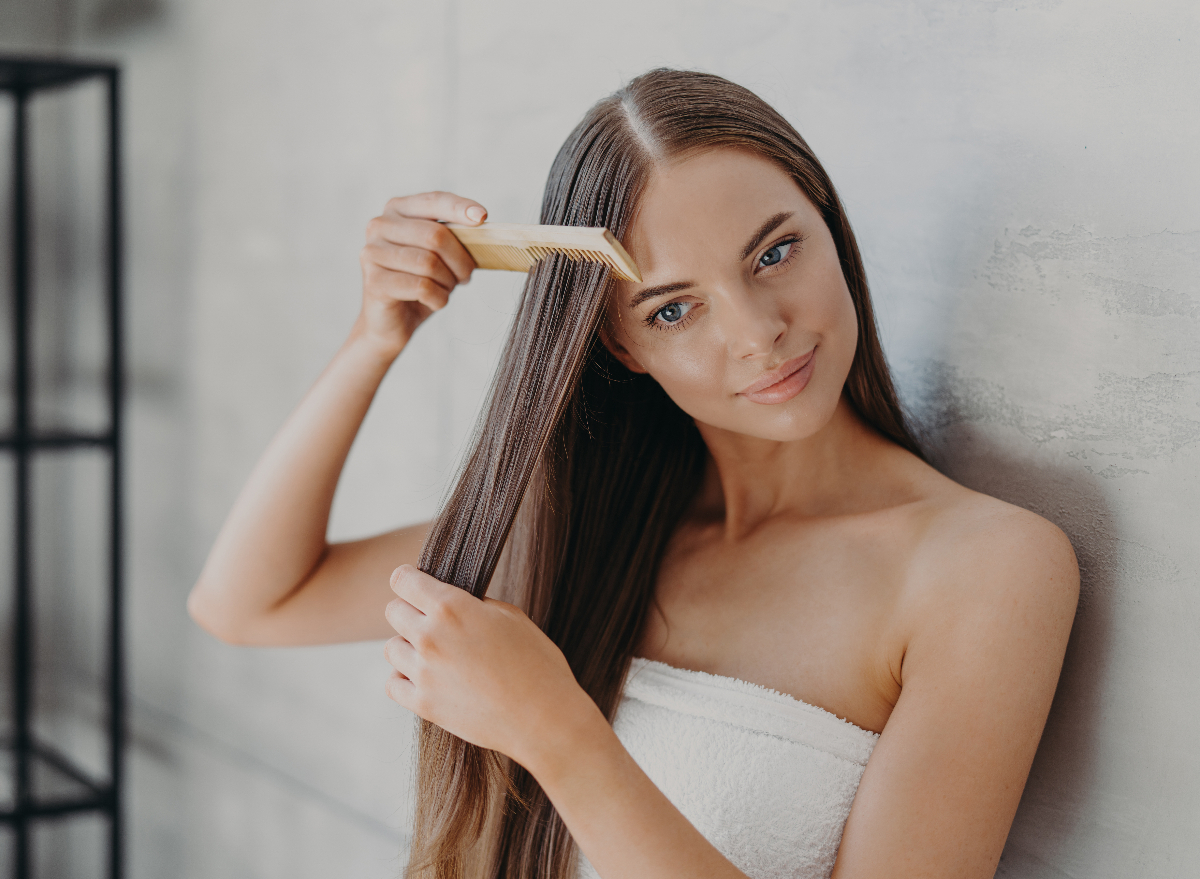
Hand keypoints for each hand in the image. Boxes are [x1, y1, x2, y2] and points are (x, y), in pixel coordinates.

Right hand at [357, 192, 486, 355]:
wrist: (391, 322)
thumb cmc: (419, 283)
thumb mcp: (439, 255)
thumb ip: (453, 236)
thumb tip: (479, 222)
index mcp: (397, 210)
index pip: (434, 201)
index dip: (459, 208)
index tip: (482, 216)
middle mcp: (380, 225)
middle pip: (435, 236)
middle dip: (460, 260)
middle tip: (465, 277)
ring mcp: (372, 252)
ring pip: (429, 263)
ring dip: (448, 282)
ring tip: (446, 290)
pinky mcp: (374, 281)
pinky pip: (421, 287)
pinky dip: (438, 298)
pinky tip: (434, 302)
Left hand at [384, 565, 599, 769]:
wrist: (545, 719)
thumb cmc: (537, 664)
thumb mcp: (512, 617)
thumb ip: (475, 604)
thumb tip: (456, 602)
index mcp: (452, 607)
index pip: (402, 580)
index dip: (409, 580)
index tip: (416, 586)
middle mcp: (430, 636)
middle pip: (392, 611)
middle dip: (410, 611)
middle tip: (433, 621)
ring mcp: (423, 673)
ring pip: (391, 647)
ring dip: (408, 646)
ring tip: (435, 653)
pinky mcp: (423, 704)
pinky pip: (393, 683)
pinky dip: (405, 678)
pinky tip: (426, 677)